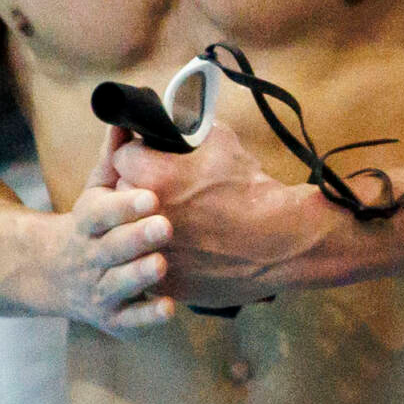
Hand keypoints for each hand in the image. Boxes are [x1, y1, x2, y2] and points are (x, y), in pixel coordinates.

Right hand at [47, 132, 175, 335]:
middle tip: (165, 225)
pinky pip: (129, 321)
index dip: (124, 205)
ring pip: (118, 284)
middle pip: (111, 248)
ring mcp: (99, 289)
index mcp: (87, 222)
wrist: (52, 274)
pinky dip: (146, 317)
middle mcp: (90, 257)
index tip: (151, 195)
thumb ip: (115, 158)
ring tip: (161, 263)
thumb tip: (127, 114)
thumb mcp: (97, 190)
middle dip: (136, 238)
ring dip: (139, 275)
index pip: (101, 212)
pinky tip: (168, 307)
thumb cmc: (92, 224)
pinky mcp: (112, 317)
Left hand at [109, 122, 326, 305]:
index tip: (150, 160)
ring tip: (174, 222)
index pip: (121, 157)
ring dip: (143, 226)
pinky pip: (148, 263)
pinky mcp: (165, 281)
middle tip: (165, 192)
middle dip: (138, 191)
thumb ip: (188, 129)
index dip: (138, 156)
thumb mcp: (222, 142)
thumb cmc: (254, 191)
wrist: (282, 242)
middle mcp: (145, 217)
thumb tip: (174, 122)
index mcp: (154, 177)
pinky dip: (161, 255)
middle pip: (121, 197)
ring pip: (131, 234)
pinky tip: (185, 248)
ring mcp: (153, 253)